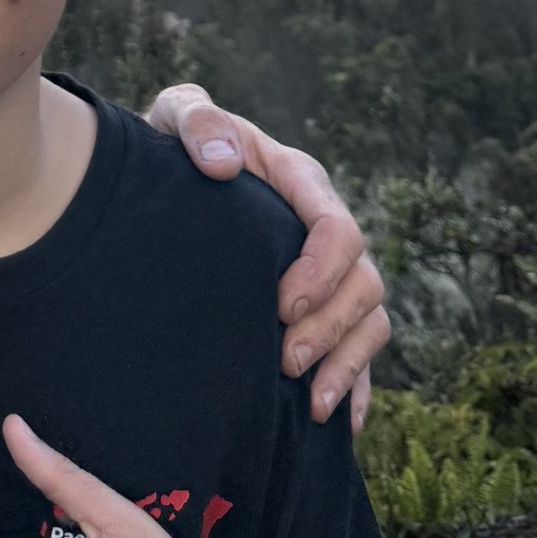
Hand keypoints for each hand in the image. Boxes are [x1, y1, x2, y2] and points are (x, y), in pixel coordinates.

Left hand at [144, 83, 387, 426]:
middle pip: (363, 284)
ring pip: (371, 322)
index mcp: (300, 181)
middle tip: (287, 362)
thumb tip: (226, 164)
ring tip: (311, 404)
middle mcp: (324, 230)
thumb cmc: (174, 142)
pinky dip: (356, 386)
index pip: (338, 228)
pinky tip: (339, 424)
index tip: (282, 305)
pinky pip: (360, 351)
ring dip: (349, 365)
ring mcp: (327, 272)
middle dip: (333, 328)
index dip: (321, 271)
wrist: (166, 173)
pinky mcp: (318, 308)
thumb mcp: (178, 114)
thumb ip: (199, 122)